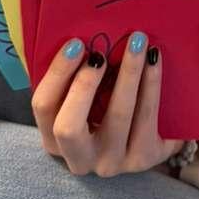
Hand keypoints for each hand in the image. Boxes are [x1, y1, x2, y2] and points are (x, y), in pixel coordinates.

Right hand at [32, 33, 182, 175]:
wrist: (148, 137)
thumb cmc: (106, 106)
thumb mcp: (84, 97)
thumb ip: (73, 75)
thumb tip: (77, 35)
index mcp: (55, 140)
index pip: (44, 107)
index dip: (57, 74)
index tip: (75, 43)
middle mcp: (79, 159)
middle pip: (68, 126)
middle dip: (83, 85)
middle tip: (101, 53)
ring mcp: (111, 163)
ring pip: (118, 116)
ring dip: (128, 73)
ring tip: (138, 41)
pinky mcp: (144, 159)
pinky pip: (147, 118)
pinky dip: (152, 83)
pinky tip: (155, 58)